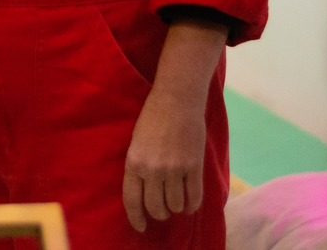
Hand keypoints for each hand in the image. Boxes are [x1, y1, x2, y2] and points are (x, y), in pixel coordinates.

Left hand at [122, 83, 206, 230]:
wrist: (176, 99)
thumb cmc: (153, 118)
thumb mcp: (136, 143)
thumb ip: (140, 167)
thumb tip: (144, 192)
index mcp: (134, 162)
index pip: (132, 200)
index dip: (136, 218)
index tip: (141, 227)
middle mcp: (152, 169)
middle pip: (156, 207)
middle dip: (159, 214)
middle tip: (163, 210)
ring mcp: (174, 169)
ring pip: (175, 205)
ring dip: (176, 208)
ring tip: (177, 203)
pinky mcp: (193, 166)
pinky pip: (194, 197)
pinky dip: (192, 205)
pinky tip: (190, 202)